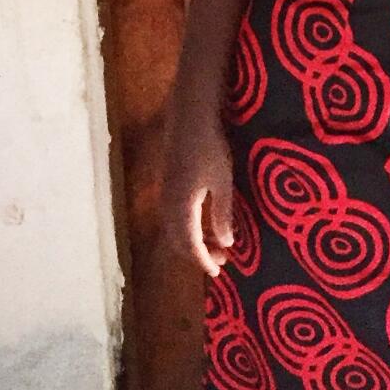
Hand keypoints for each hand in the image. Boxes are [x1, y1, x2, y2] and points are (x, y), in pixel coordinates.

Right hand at [159, 105, 233, 278]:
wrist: (189, 117)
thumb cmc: (210, 147)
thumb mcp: (222, 181)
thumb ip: (223, 214)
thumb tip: (225, 243)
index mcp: (180, 208)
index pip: (189, 246)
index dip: (203, 261)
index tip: (218, 273)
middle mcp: (167, 205)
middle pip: (178, 241)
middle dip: (199, 254)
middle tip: (223, 259)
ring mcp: (164, 194)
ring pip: (175, 229)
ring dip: (194, 240)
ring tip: (218, 241)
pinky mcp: (167, 184)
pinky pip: (174, 217)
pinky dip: (189, 226)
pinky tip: (206, 220)